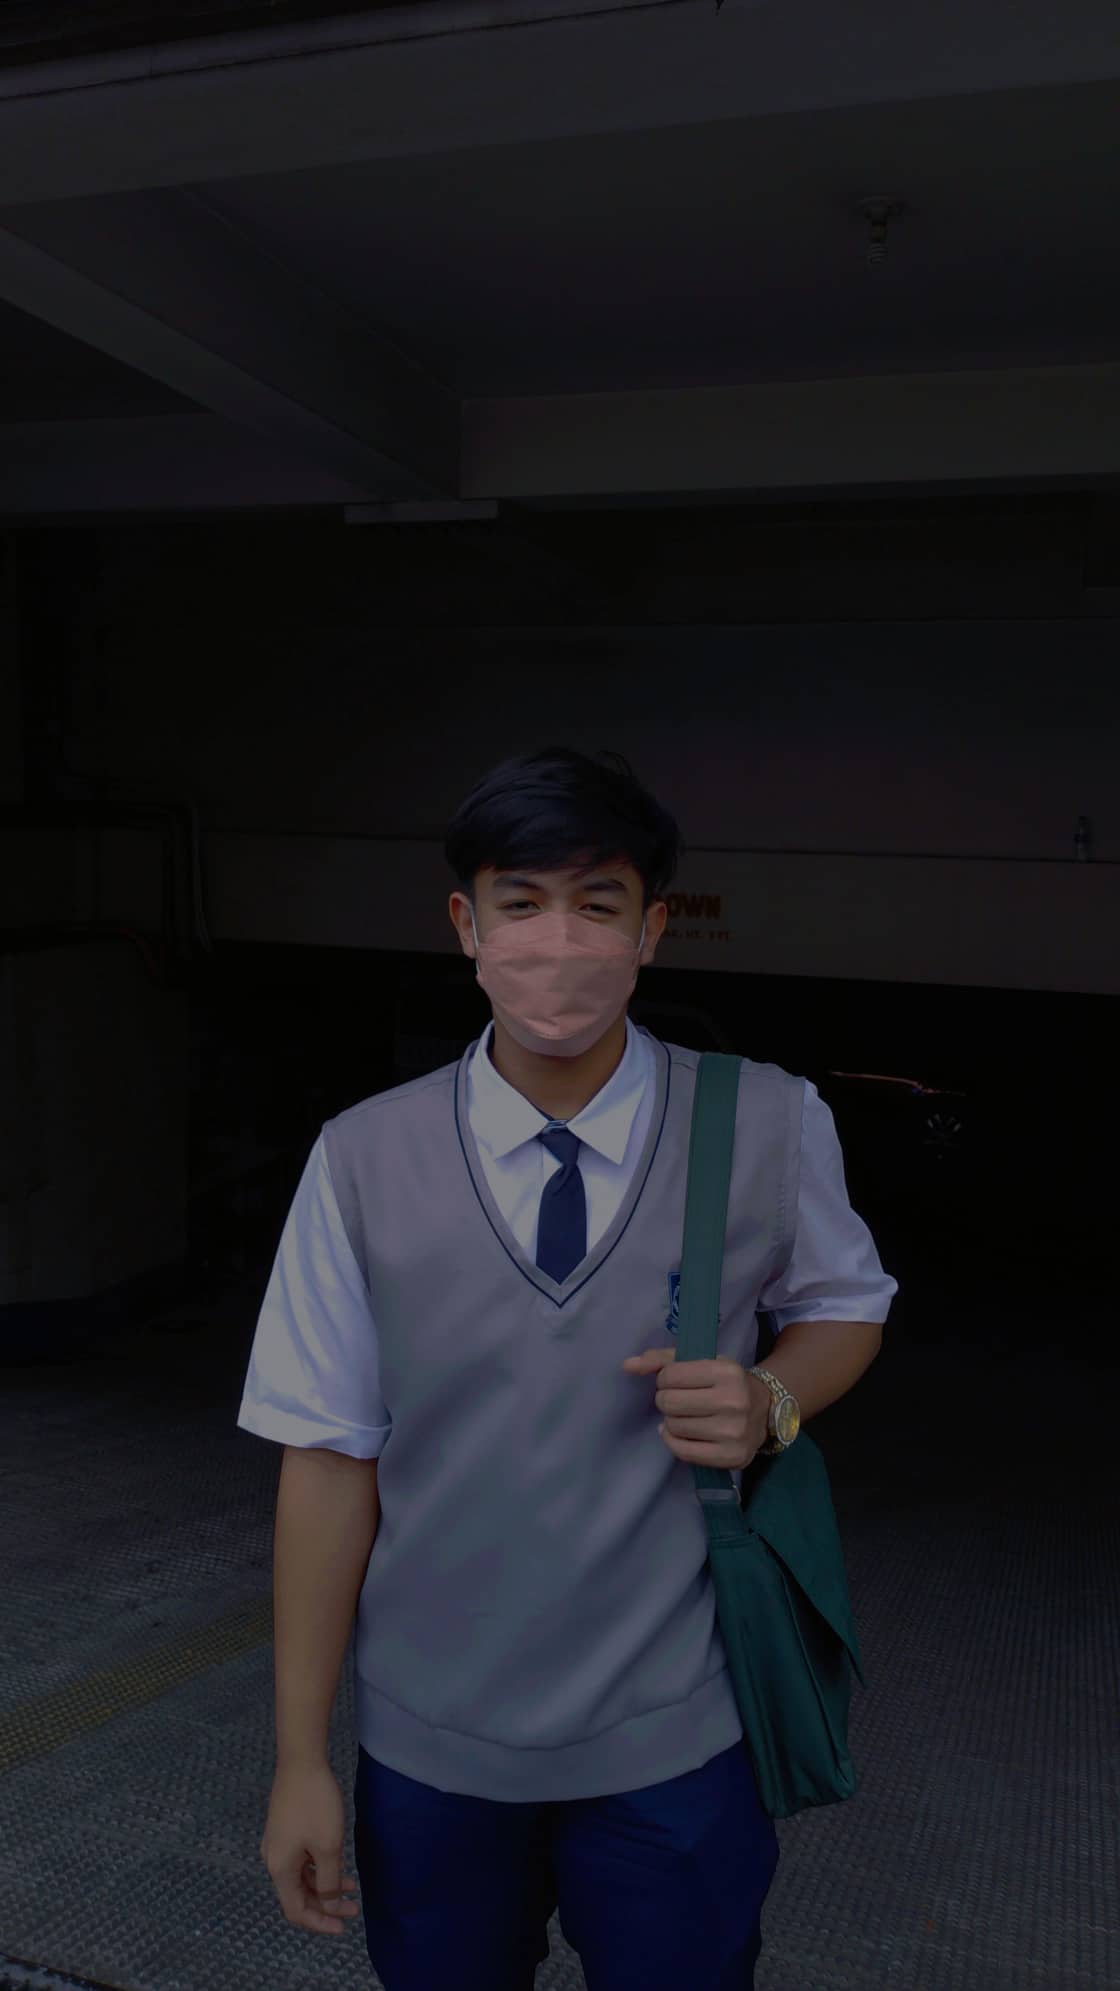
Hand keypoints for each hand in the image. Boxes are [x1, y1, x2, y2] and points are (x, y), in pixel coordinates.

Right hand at [261, 1761, 360, 1936]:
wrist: (301, 1761)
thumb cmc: (315, 1804)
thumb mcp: (328, 1846)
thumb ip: (329, 1880)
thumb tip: (329, 1903)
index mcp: (280, 1869)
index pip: (296, 1911)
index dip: (319, 1923)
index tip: (343, 1927)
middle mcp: (274, 1860)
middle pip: (298, 1896)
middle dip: (326, 1906)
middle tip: (353, 1909)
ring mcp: (278, 1844)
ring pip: (302, 1878)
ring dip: (325, 1887)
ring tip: (352, 1888)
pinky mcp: (285, 1830)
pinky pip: (302, 1861)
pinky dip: (319, 1869)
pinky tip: (338, 1865)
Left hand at [621, 1347, 769, 1468]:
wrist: (764, 1410)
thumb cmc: (724, 1382)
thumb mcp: (700, 1362)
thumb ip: (662, 1360)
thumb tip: (627, 1365)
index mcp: (726, 1371)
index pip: (670, 1375)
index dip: (665, 1379)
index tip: (675, 1382)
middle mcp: (733, 1401)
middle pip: (669, 1402)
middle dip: (666, 1400)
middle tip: (678, 1400)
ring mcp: (734, 1432)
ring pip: (674, 1427)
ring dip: (671, 1421)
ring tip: (685, 1416)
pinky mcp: (731, 1456)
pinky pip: (683, 1452)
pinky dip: (674, 1441)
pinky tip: (682, 1433)